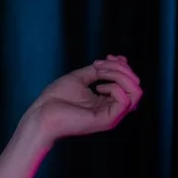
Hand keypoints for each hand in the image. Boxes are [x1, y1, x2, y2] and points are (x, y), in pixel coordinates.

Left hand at [27, 55, 142, 143]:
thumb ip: (99, 70)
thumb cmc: (56, 99)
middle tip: (98, 64)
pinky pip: (125, 100)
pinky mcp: (107, 120)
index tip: (107, 57)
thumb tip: (120, 59)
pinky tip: (98, 87)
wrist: (41, 114)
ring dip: (119, 75)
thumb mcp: (80, 78)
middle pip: (135, 86)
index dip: (122, 66)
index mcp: (106, 101)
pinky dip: (115, 87)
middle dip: (121, 68)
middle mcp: (112, 109)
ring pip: (136, 92)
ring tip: (99, 72)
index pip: (129, 83)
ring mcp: (111, 116)